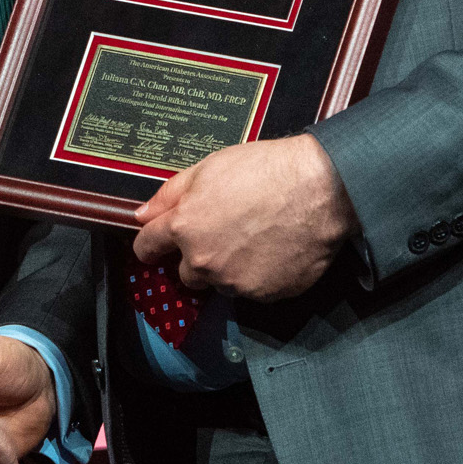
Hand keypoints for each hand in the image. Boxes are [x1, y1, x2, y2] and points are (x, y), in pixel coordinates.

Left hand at [133, 133, 359, 300]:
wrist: (320, 189)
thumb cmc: (265, 170)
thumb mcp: (208, 168)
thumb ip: (169, 194)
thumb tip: (142, 215)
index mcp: (183, 227)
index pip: (147, 247)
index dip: (150, 245)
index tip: (155, 245)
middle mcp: (203, 261)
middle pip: (185, 272)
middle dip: (197, 257)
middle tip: (223, 233)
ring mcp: (234, 282)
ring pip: (219, 283)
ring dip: (227, 268)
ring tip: (253, 240)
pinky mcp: (263, 295)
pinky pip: (250, 290)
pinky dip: (257, 276)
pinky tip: (273, 251)